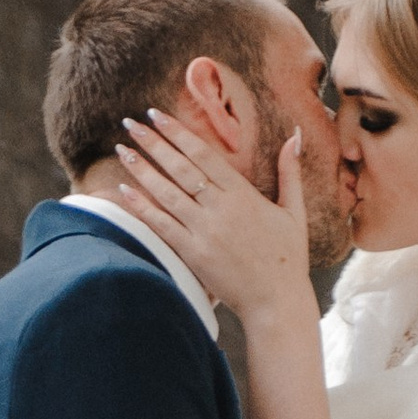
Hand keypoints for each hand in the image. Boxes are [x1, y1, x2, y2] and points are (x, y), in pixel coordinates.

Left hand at [113, 106, 316, 328]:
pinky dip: (141, 207)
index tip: (157, 116)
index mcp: (243, 194)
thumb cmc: (288, 258)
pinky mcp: (193, 254)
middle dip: (153, 142)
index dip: (177, 132)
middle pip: (180, 167)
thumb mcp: (295, 212)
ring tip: (122, 150)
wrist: (277, 302)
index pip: (203, 154)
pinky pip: (161, 225)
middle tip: (131, 123)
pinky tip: (123, 190)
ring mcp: (205, 231)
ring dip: (141, 169)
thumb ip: (290, 172)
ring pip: (166, 193)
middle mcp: (221, 208)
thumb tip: (295, 135)